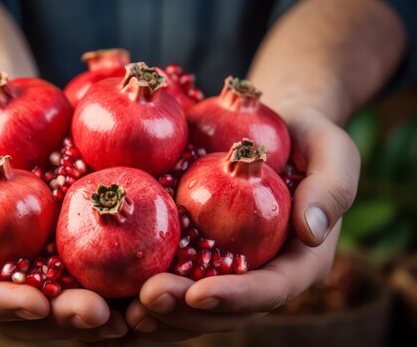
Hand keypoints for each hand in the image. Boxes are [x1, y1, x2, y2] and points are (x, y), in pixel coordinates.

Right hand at [0, 90, 127, 341]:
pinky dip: (109, 285)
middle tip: (98, 317)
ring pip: (53, 303)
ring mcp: (25, 256)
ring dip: (88, 316)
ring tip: (126, 318)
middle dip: (56, 321)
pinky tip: (142, 287)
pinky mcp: (59, 240)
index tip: (35, 305)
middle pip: (15, 310)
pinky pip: (82, 270)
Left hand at [126, 109, 359, 340]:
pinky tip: (112, 291)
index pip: (270, 290)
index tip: (200, 292)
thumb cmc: (307, 137)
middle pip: (223, 310)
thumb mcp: (333, 150)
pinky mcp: (196, 255)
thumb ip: (332, 188)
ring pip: (192, 308)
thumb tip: (310, 232)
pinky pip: (170, 279)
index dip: (236, 297)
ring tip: (123, 312)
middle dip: (184, 313)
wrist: (271, 130)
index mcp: (297, 262)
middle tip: (146, 302)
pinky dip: (141, 292)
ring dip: (158, 316)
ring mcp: (225, 269)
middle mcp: (259, 275)